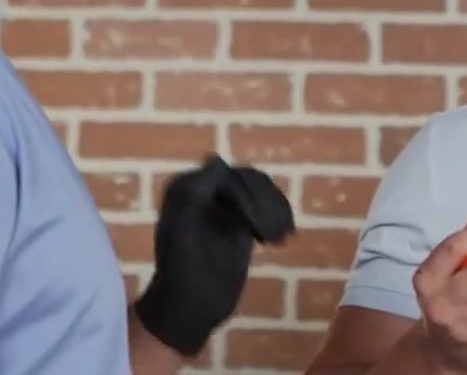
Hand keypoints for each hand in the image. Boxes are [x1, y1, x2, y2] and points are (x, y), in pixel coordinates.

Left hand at [133, 154, 294, 355]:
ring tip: (279, 239)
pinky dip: (280, 215)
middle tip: (273, 238)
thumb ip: (194, 195)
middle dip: (263, 206)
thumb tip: (215, 159)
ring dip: (275, 210)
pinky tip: (283, 237)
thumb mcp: (184, 234)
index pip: (225, 174)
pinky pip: (266, 202)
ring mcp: (225, 203)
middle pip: (248, 178)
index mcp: (186, 188)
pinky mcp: (241, 218)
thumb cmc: (183, 273)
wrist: (192, 306)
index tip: (254, 229)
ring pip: (261, 188)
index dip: (244, 197)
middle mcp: (205, 189)